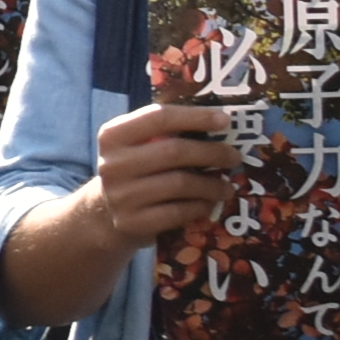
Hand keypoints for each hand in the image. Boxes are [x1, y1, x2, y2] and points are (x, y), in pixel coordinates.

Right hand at [80, 99, 245, 251]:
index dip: (195, 116)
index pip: (159, 117)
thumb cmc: (134, 170)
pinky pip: (179, 212)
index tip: (225, 120)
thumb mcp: (137, 146)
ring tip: (227, 186)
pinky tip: (208, 203)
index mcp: (113, 136)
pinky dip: (201, 206)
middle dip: (213, 153)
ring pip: (181, 184)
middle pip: (174, 151)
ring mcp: (121, 195)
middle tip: (234, 157)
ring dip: (213, 185)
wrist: (104, 213)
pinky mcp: (133, 222)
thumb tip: (221, 123)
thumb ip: (167, 133)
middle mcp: (113, 164)